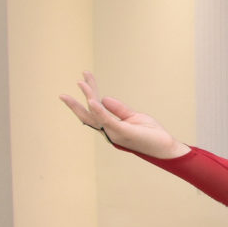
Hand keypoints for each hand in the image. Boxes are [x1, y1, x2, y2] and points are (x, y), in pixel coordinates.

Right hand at [58, 72, 185, 159]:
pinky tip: (92, 101)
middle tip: (61, 94)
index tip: (83, 78)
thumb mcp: (134, 117)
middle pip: (89, 114)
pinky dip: (99, 111)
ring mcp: (115, 133)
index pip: (95, 109)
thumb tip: (103, 98)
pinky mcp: (123, 133)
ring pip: (96, 114)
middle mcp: (109, 132)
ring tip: (81, 83)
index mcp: (111, 127)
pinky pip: (108, 121)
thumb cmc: (151, 134)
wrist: (166, 148)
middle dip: (74, 104)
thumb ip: (118, 109)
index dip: (89, 93)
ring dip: (89, 97)